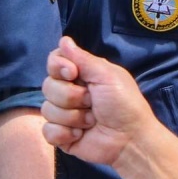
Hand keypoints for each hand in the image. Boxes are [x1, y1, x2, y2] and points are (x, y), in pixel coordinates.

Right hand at [42, 36, 157, 167]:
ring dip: (73, 117)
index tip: (73, 73)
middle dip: (71, 96)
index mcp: (80, 75)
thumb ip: (82, 58)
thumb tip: (64, 39)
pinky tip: (80, 135)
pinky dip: (64, 133)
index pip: (54, 62)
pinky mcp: (60, 135)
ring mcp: (63, 114)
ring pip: (47, 109)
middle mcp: (69, 92)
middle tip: (92, 103)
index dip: (58, 67)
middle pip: (47, 86)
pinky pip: (47, 130)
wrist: (130, 139)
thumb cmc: (124, 104)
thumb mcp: (107, 76)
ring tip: (91, 121)